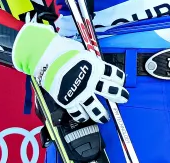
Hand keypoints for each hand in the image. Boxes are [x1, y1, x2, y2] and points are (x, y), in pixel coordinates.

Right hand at [12, 22, 127, 123]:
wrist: (46, 57)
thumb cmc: (63, 50)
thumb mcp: (83, 53)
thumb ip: (90, 62)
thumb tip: (94, 64)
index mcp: (96, 66)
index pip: (114, 74)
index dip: (119, 78)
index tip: (120, 81)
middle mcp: (91, 81)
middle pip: (110, 91)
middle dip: (119, 95)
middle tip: (123, 98)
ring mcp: (79, 92)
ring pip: (94, 107)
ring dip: (101, 113)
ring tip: (104, 118)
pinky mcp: (67, 100)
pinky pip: (76, 112)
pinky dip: (81, 116)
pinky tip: (84, 117)